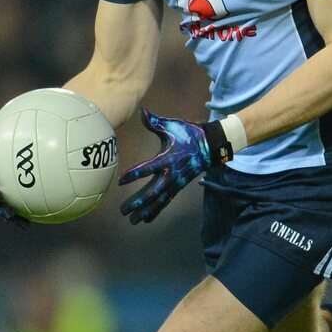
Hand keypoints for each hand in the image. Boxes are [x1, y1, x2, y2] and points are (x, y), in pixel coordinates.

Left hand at [118, 107, 230, 224]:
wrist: (210, 146)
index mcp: (167, 158)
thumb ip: (154, 122)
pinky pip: (166, 201)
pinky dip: (156, 211)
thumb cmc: (188, 134)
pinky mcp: (178, 187)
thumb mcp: (172, 126)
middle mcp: (171, 174)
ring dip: (145, 211)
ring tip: (131, 220)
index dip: (134, 175)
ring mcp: (175, 182)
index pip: (148, 168)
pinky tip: (145, 220)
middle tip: (123, 210)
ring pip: (159, 200)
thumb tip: (141, 111)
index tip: (121, 181)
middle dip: (138, 202)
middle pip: (153, 192)